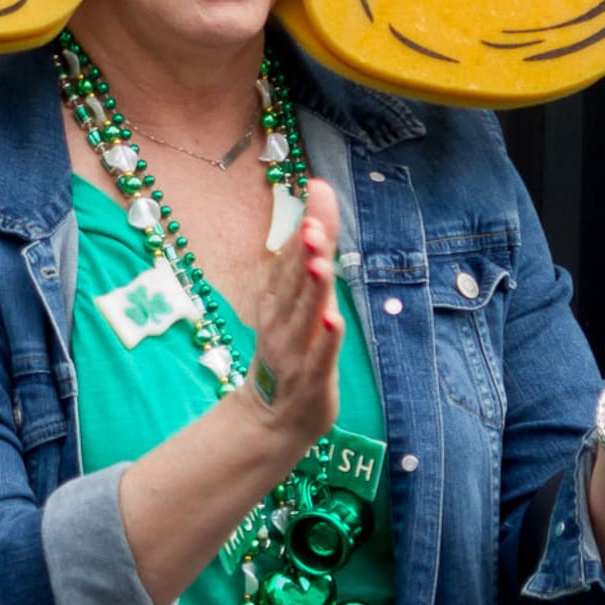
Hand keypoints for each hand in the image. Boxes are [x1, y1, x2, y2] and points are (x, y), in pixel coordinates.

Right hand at [228, 177, 344, 457]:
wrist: (271, 417)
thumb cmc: (289, 350)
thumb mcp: (295, 302)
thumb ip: (306, 259)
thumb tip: (317, 213)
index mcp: (277, 295)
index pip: (294, 251)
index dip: (309, 219)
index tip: (319, 187)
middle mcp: (280, 318)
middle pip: (296, 278)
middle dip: (305, 250)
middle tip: (314, 221)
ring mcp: (294, 349)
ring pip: (306, 314)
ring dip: (313, 289)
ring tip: (320, 262)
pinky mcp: (310, 378)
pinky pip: (319, 357)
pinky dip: (325, 341)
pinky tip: (333, 322)